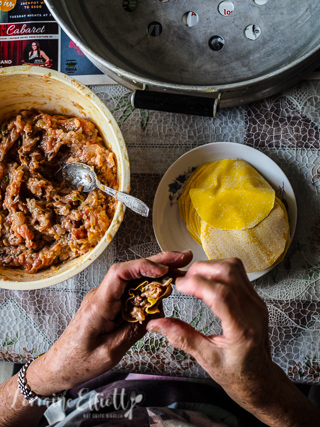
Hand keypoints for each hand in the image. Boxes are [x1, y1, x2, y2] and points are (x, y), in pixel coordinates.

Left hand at [27, 250, 192, 395]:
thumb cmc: (79, 362)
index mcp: (99, 304)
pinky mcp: (110, 303)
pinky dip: (149, 287)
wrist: (59, 366)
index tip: (164, 270)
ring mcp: (106, 297)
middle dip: (158, 261)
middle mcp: (102, 294)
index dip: (143, 266)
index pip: (119, 274)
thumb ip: (133, 330)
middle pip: (131, 270)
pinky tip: (164, 288)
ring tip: (181, 270)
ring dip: (157, 273)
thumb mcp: (110, 352)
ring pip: (133, 278)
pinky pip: (131, 291)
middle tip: (183, 257)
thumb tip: (155, 313)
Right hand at [147, 258, 271, 407]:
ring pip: (235, 267)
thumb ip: (182, 337)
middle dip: (201, 269)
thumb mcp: (206, 359)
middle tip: (184, 280)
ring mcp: (256, 302)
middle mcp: (253, 310)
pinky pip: (238, 273)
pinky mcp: (255, 298)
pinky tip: (207, 281)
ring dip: (211, 266)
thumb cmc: (236, 373)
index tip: (179, 285)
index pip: (221, 295)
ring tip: (194, 278)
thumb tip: (156, 323)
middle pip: (229, 272)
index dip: (197, 284)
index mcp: (242, 330)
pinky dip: (219, 271)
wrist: (260, 379)